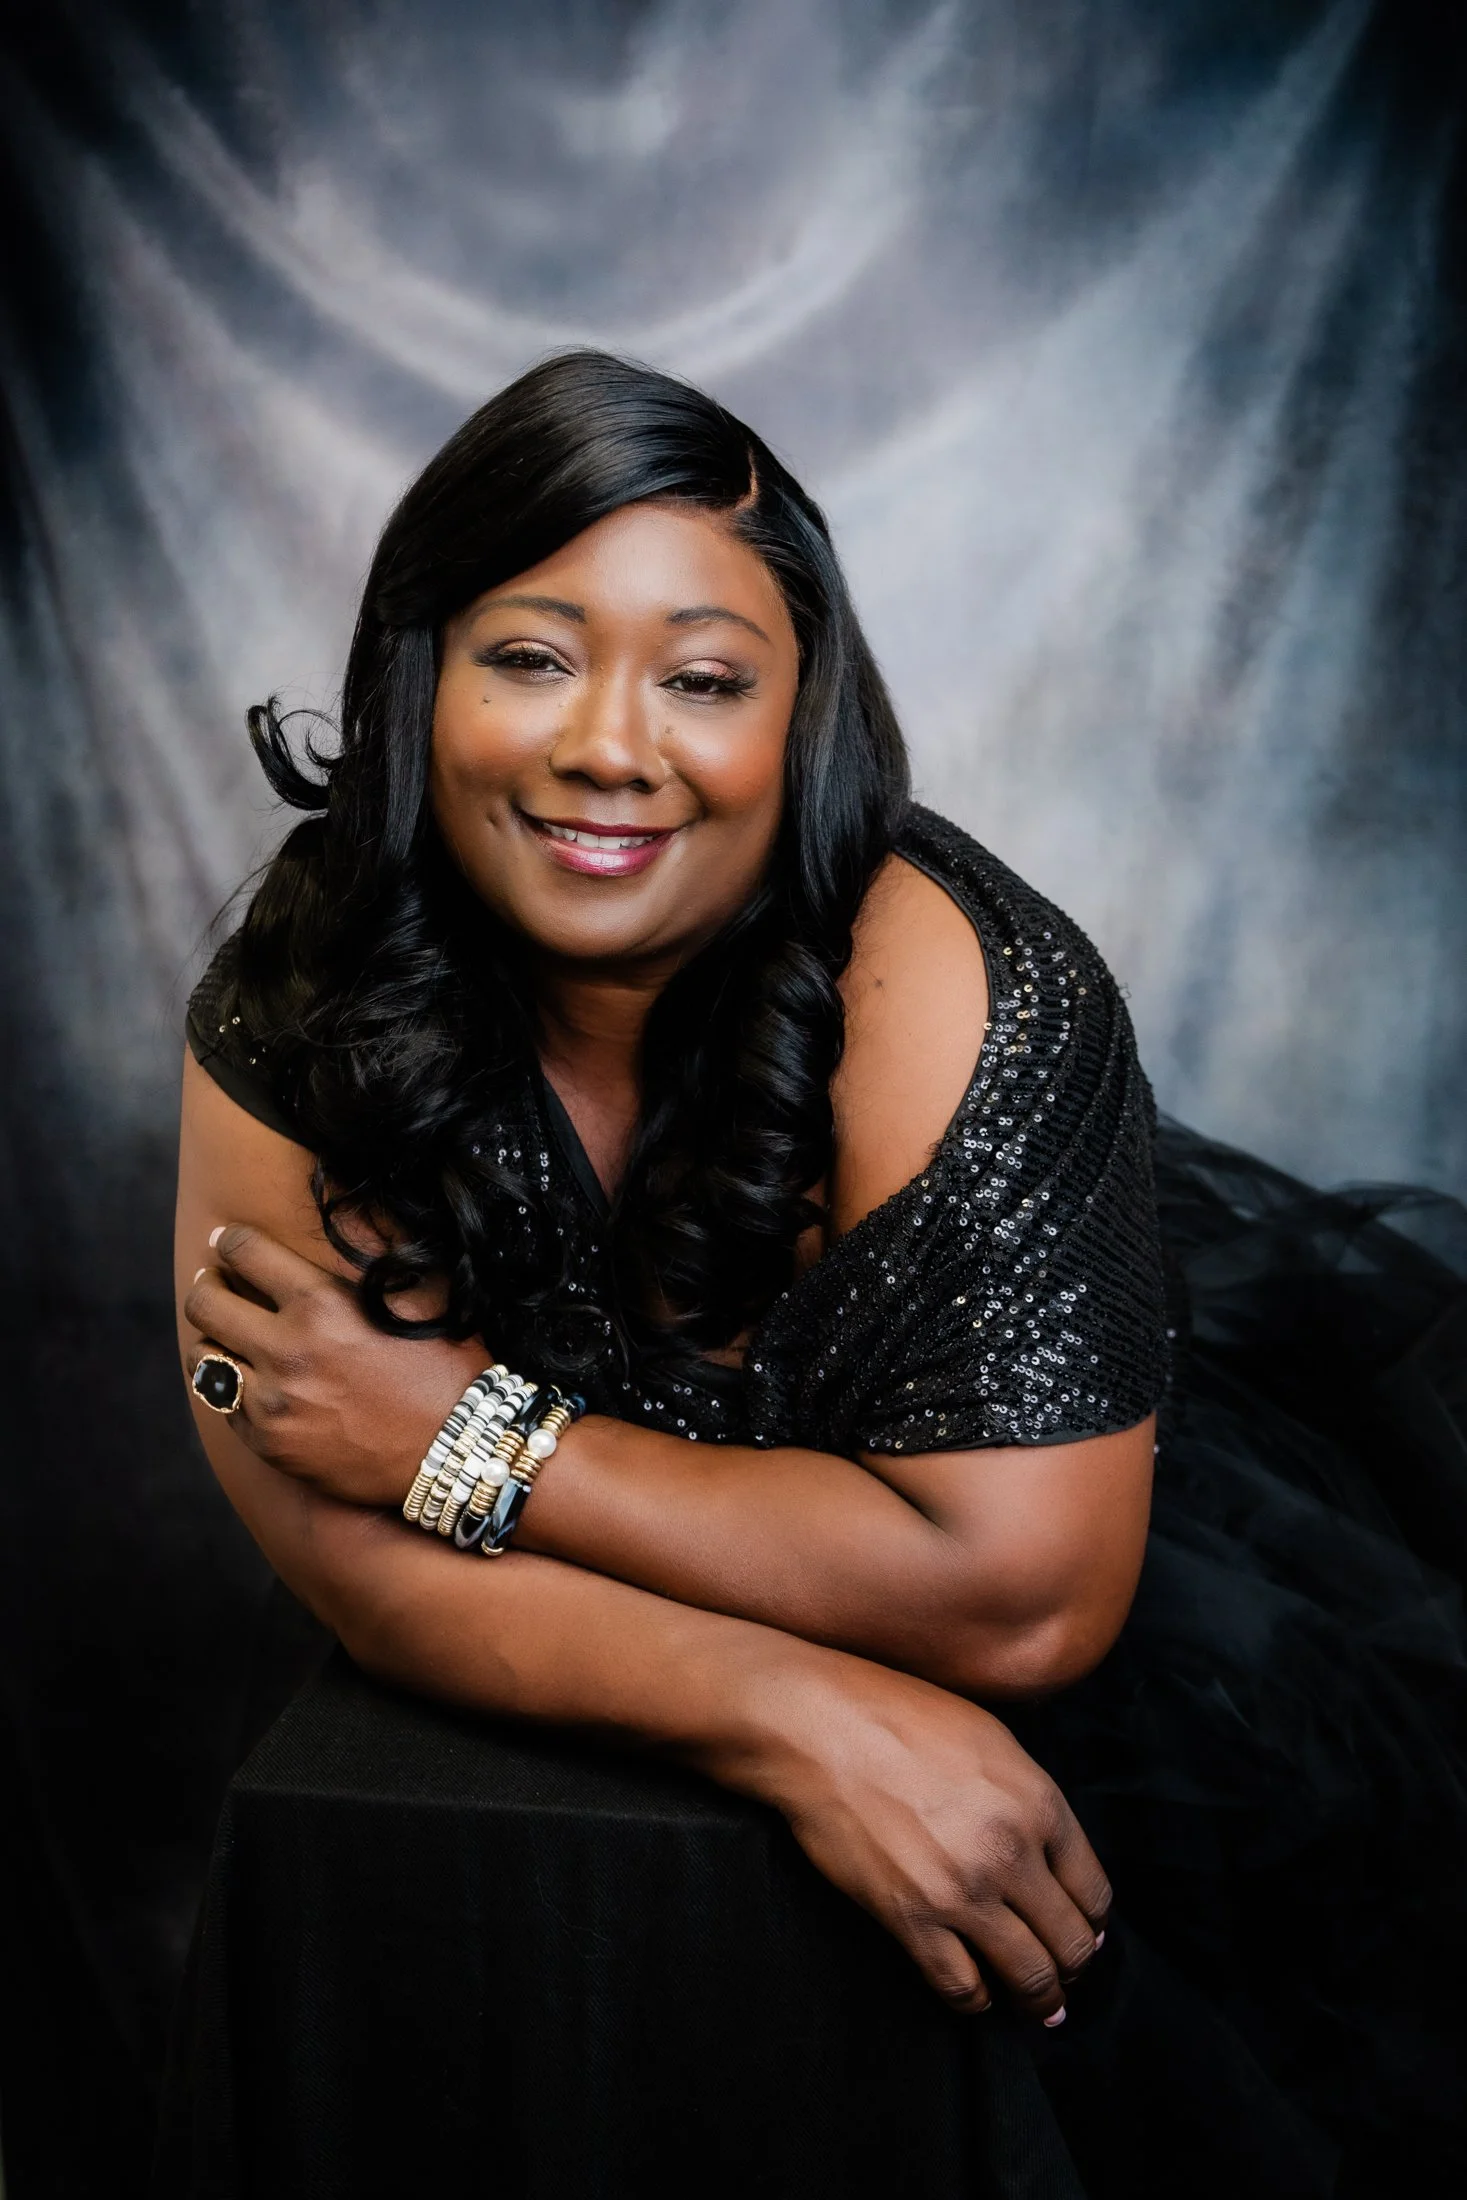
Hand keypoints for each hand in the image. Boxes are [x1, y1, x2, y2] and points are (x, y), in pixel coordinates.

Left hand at [182, 1225, 488, 1506]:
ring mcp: (273, 1401)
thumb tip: (342, 1214)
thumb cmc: (443, 1368)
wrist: (454, 1452)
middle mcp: (287, 1350)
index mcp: (322, 1303)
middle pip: (205, 1303)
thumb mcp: (415, 1298)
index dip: (231, 1241)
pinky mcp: (269, 1443)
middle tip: (215, 1283)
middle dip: (207, 1285)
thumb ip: (370, 1254)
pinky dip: (230, 1386)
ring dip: (212, 1338)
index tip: (228, 1241)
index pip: (246, 1253)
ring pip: (202, 1357)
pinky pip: (222, 1404)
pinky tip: (249, 1380)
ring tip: (228, 1335)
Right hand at [759, 1657, 1108, 2023]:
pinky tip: (978, 1993)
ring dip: (1039, 2000)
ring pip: (1027, 1975)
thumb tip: (1053, 1853)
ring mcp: (961, 1891)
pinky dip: (976, 1999)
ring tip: (1039, 2008)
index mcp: (1038, 1803)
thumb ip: (1032, 1798)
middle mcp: (1011, 1853)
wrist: (824, 1728)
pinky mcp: (911, 1918)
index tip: (1085, 1935)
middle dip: (1074, 1969)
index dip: (1093, 1923)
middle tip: (1067, 1980)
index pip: (1093, 1891)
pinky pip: (961, 1985)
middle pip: (1069, 1941)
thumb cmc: (903, 1717)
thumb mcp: (992, 1740)